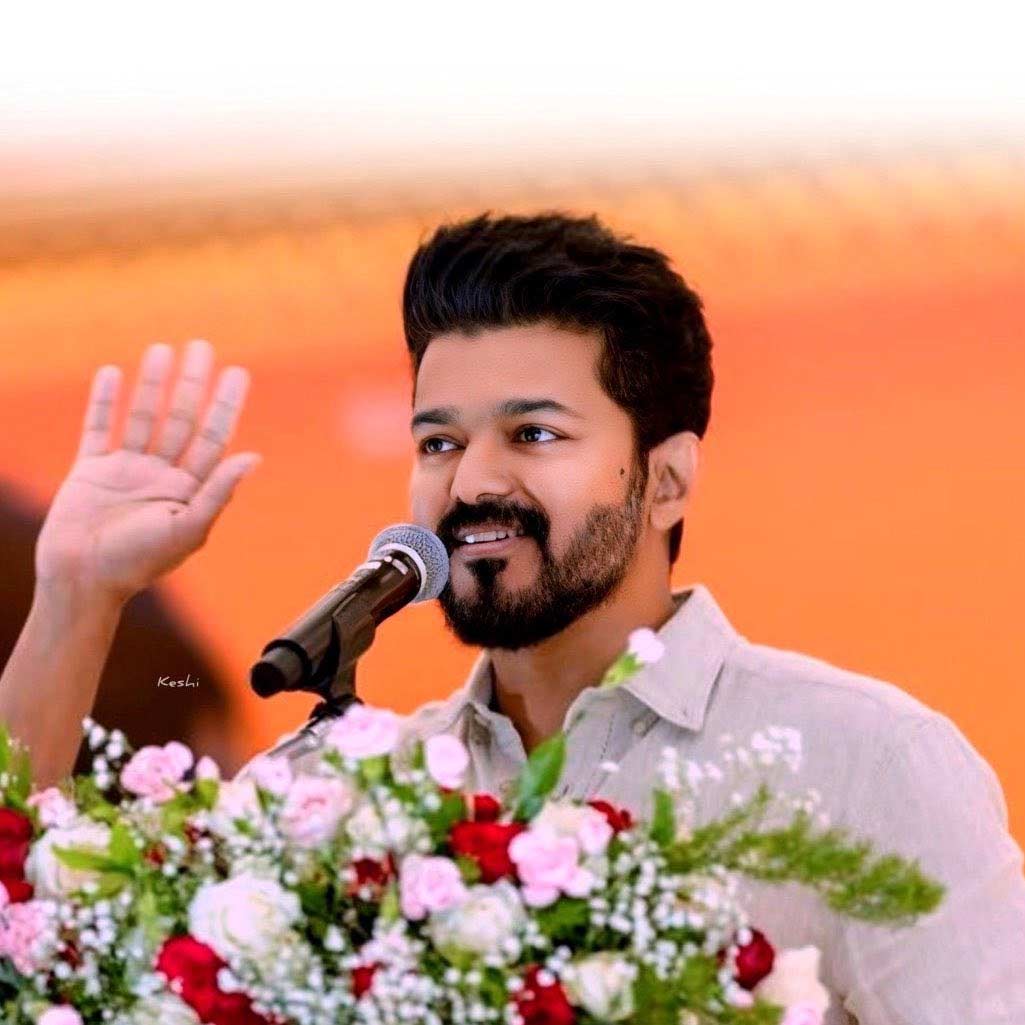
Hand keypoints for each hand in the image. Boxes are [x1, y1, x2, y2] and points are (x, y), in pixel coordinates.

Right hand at [35, 340, 260, 603]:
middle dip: (192, 384)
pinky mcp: (91, 470)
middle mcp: (161, 475)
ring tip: (163, 349)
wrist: (82, 580)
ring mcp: (126, 470)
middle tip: (202, 347)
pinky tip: (113, 373)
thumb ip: (218, 491)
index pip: (212, 438)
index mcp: (189, 490)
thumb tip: (254, 456)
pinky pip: (99, 428)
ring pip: (143, 417)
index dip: (225, 405)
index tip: (238, 373)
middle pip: (181, 419)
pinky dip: (104, 401)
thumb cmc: (138, 562)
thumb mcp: (187, 528)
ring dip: (153, 384)